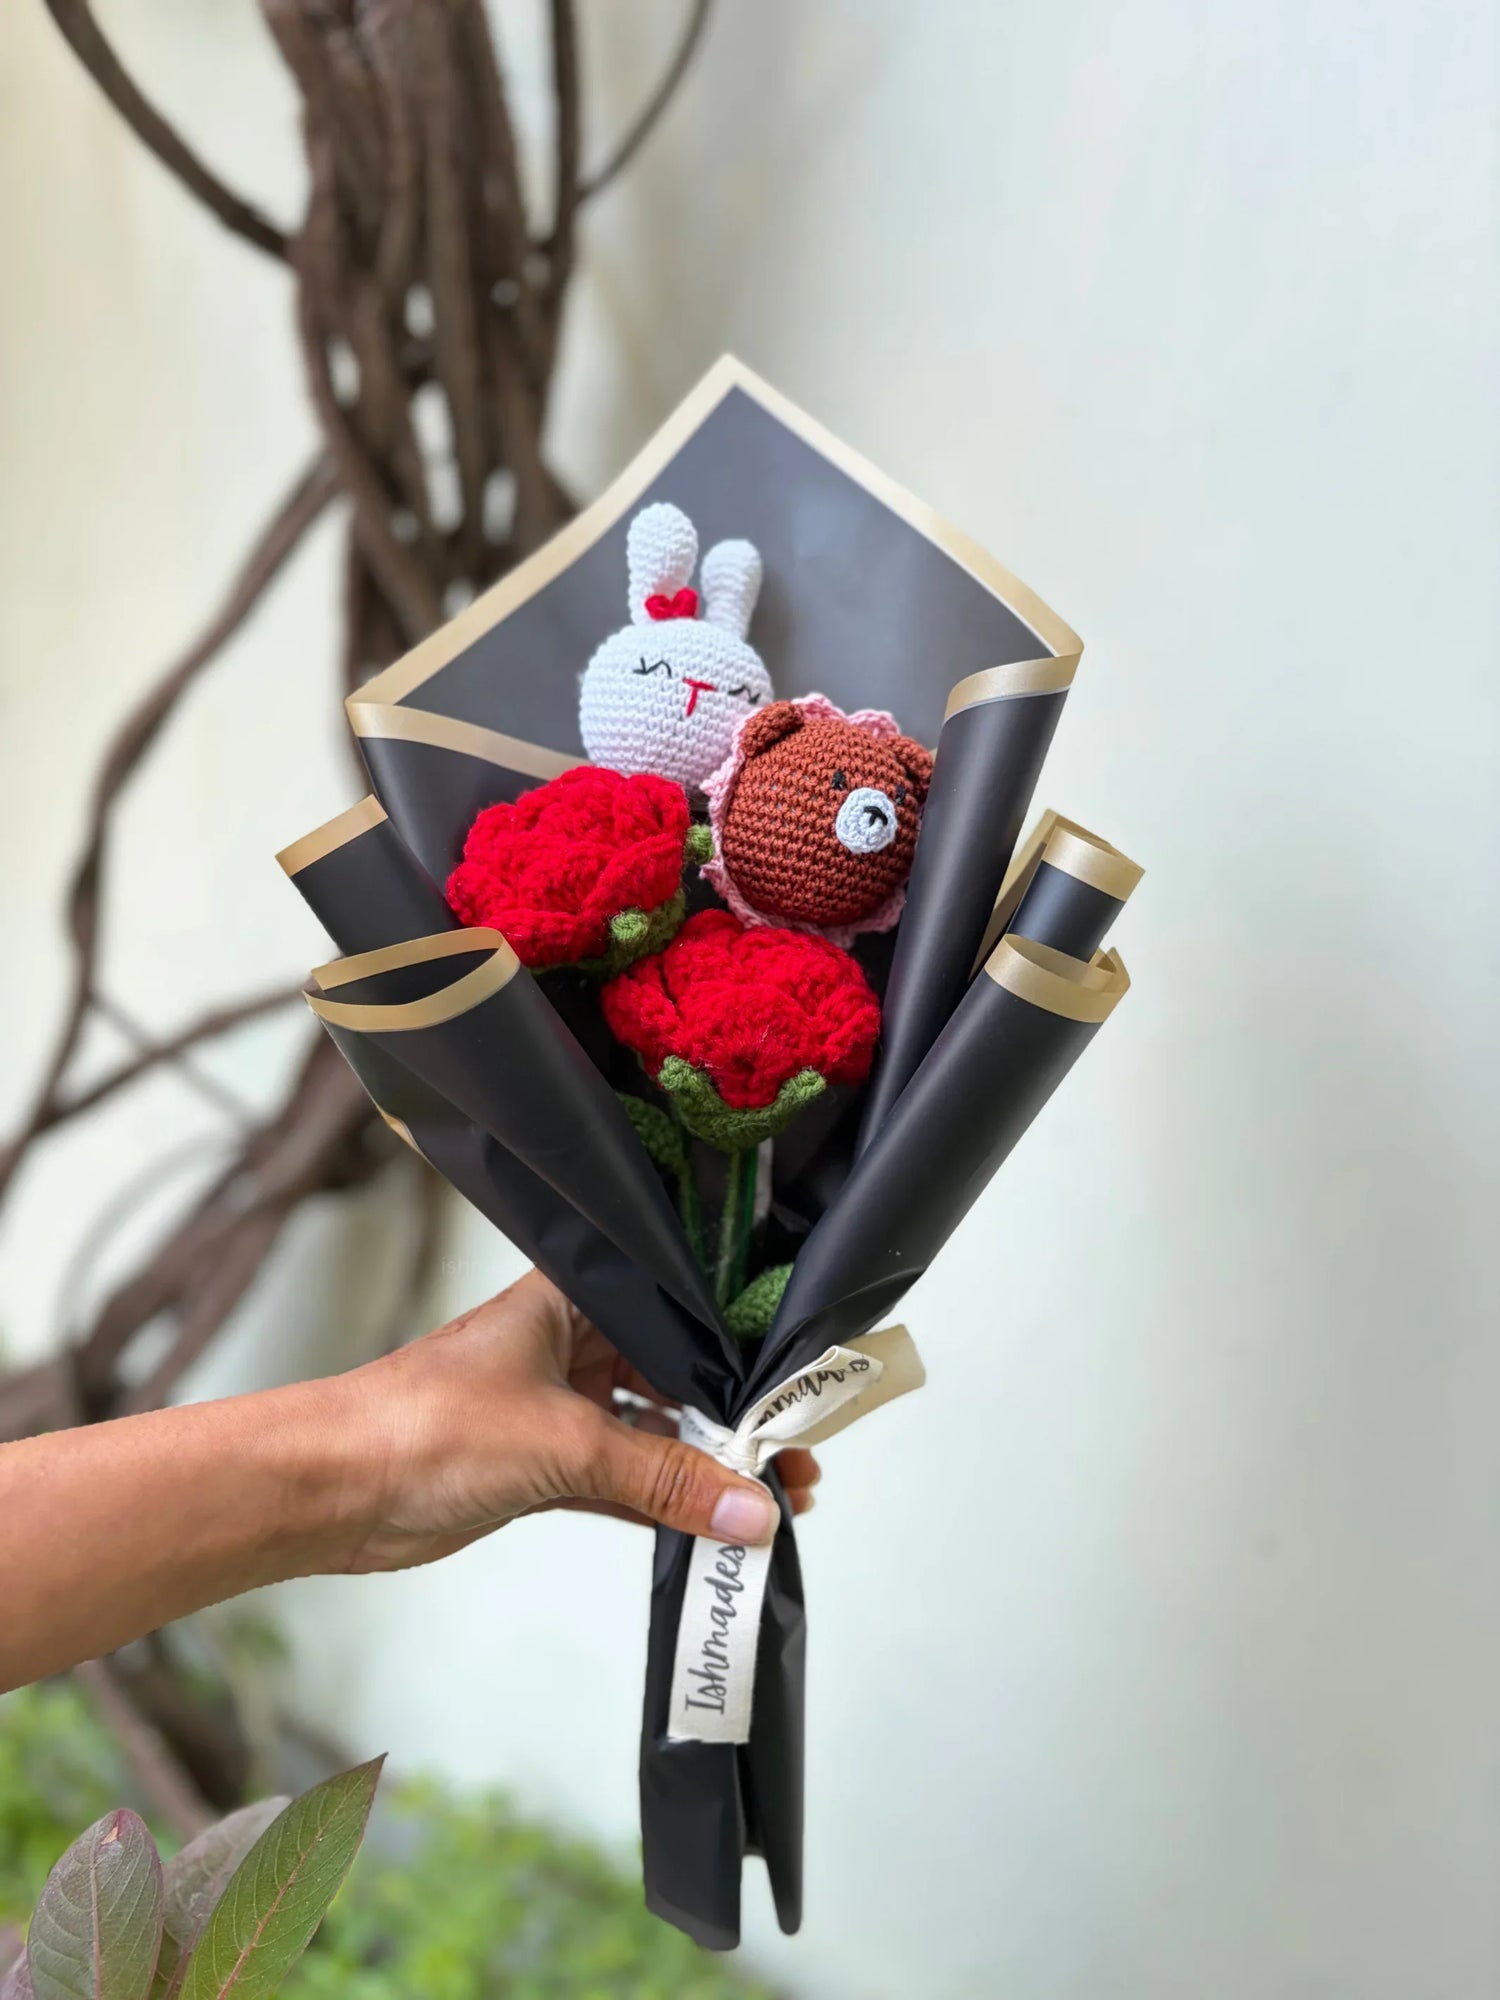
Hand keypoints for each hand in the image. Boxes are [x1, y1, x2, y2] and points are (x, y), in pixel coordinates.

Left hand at [336, 1269, 818, 1573]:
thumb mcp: (565, 1442)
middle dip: (735, 1418)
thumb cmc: (428, 1423)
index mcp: (573, 1297)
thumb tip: (754, 1511)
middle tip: (799, 1454)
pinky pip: (624, 1482)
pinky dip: (664, 1504)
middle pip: (676, 1376)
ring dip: (704, 1468)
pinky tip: (715, 1524)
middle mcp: (570, 1342)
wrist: (333, 1488)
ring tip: (775, 1497)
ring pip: (653, 1434)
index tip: (799, 1384)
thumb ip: (665, 1480)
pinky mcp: (543, 1466)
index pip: (680, 1310)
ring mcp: (557, 1406)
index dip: (742, 1346)